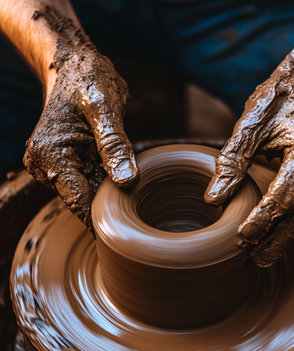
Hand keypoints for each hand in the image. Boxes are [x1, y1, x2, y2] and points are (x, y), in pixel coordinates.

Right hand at [24, 9, 137, 228]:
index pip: (78, 202)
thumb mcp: (104, 106)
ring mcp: (54, 165)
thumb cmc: (87, 78)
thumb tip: (127, 182)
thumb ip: (114, 144)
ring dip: (109, 190)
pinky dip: (106, 180)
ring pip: (88, 192)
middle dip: (109, 202)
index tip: (127, 231)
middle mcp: (45, 164)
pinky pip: (89, 180)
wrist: (75, 66)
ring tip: (128, 175)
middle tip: (138, 203)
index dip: (103, 218)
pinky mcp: (65, 163)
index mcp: (50, 154)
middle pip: (83, 200)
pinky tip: (118, 169)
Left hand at [205, 46, 293, 266]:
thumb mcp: (250, 124)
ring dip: (283, 237)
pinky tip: (275, 238)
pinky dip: (293, 225)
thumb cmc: (279, 102)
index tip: (242, 237)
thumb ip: (232, 162)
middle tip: (251, 260)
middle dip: (274, 238)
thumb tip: (214, 200)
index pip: (285, 195)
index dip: (264, 219)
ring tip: (259, 256)